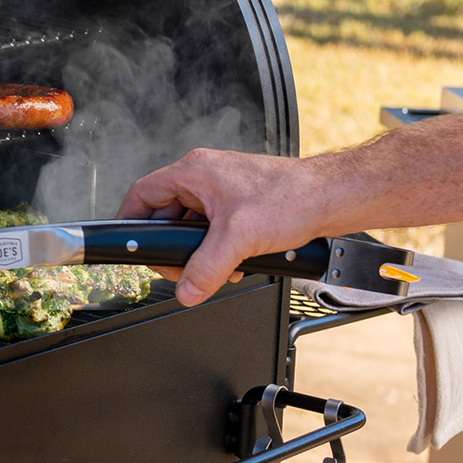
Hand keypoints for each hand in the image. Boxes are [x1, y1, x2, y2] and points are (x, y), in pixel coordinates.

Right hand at [117, 148, 326, 305]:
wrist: (331, 197)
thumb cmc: (291, 198)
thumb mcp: (239, 239)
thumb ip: (207, 268)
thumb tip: (186, 291)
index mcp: (193, 171)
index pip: (143, 194)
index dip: (131, 222)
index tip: (131, 246)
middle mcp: (204, 176)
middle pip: (167, 215)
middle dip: (175, 246)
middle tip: (184, 269)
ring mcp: (222, 189)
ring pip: (192, 225)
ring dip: (200, 251)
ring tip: (218, 266)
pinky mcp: (239, 203)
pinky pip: (214, 228)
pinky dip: (219, 248)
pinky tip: (235, 262)